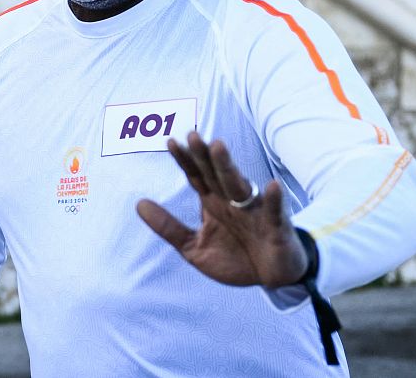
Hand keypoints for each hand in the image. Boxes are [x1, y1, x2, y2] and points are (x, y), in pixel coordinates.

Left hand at [137, 132, 307, 287]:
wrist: (272, 280)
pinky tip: (271, 186)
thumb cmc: (235, 259)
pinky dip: (273, 199)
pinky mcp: (276, 227)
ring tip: (218, 147)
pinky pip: (273, 211)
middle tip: (192, 136)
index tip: (170, 142)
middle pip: (215, 174)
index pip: (196, 176)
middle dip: (204, 156)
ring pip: (239, 185)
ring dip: (228, 167)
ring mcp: (254, 212)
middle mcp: (232, 202)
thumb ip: (168, 227)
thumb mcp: (194, 247)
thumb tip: (139, 204)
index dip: (185, 160)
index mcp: (213, 203)